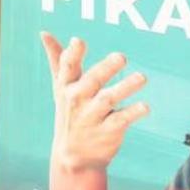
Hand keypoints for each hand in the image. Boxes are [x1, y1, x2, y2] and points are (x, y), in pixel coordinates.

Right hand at [39, 32, 149, 175]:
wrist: (73, 156)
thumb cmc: (69, 112)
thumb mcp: (60, 86)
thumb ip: (57, 59)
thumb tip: (44, 33)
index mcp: (66, 86)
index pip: (67, 67)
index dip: (72, 54)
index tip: (78, 41)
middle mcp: (77, 99)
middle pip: (92, 81)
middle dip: (106, 69)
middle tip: (121, 57)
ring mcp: (92, 116)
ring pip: (108, 99)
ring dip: (125, 88)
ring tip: (142, 78)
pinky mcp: (108, 131)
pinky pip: (120, 120)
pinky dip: (132, 113)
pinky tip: (145, 106)